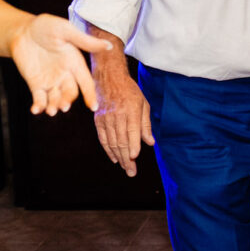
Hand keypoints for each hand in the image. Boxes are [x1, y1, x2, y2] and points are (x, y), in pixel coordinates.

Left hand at [9, 15, 109, 116]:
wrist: (22, 30)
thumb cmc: (45, 26)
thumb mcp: (66, 31)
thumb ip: (85, 41)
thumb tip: (109, 45)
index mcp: (75, 63)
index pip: (86, 82)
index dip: (91, 94)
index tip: (93, 107)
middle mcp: (65, 75)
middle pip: (70, 93)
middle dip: (67, 101)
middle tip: (63, 106)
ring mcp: (50, 81)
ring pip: (56, 99)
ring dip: (54, 106)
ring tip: (51, 110)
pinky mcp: (36, 84)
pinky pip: (40, 99)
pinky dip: (38, 106)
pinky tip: (35, 109)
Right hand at [91, 61, 154, 176]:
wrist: (109, 78)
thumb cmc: (129, 91)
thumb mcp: (143, 104)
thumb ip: (146, 124)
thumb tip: (150, 142)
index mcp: (130, 110)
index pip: (132, 131)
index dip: (133, 145)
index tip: (135, 157)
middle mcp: (117, 115)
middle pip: (121, 141)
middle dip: (127, 158)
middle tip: (132, 172)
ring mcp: (106, 118)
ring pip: (112, 142)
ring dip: (119, 157)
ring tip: (125, 168)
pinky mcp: (98, 121)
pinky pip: (103, 139)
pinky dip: (108, 150)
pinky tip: (114, 159)